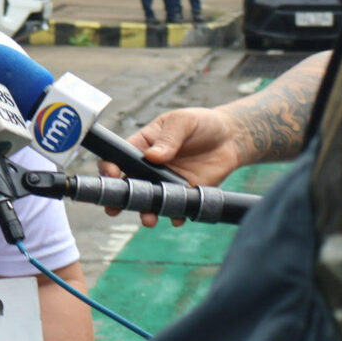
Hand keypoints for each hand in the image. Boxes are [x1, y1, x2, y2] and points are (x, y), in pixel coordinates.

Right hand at [98, 107, 242, 226]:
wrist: (231, 138)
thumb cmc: (201, 123)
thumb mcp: (183, 121)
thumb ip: (168, 138)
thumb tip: (153, 156)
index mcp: (143, 146)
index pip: (119, 158)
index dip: (110, 167)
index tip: (112, 174)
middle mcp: (150, 168)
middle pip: (129, 185)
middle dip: (119, 198)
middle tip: (113, 208)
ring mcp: (167, 183)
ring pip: (150, 201)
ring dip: (146, 211)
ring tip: (148, 219)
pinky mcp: (185, 194)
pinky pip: (177, 208)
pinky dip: (176, 215)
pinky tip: (177, 218)